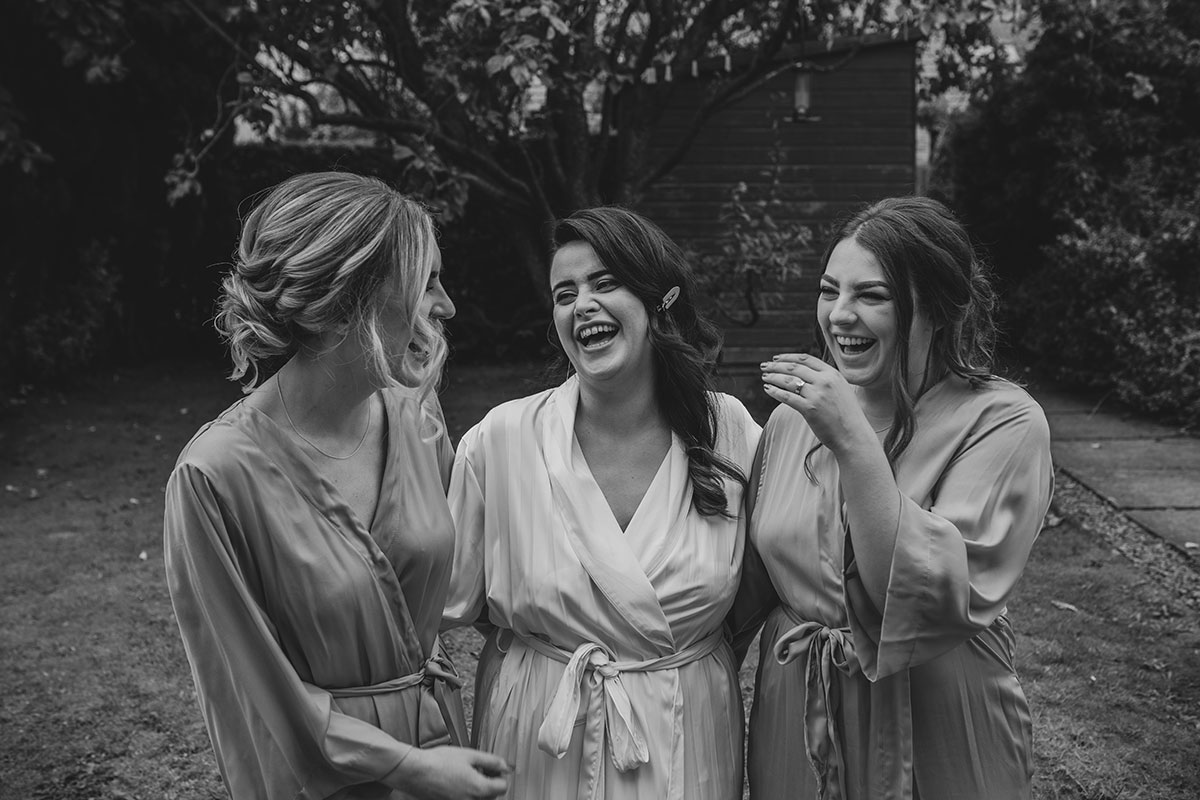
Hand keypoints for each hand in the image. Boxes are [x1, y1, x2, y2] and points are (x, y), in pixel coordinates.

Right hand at [391, 745, 510, 799]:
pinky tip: (456, 780)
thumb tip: (504, 766)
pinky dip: (465, 792)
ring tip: (467, 773)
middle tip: (480, 768)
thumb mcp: (470, 755)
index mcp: (479, 789)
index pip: (503, 787)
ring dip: (477, 788)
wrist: (415, 771)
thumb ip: (491, 761)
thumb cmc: (438, 762)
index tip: (494, 768)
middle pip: (491, 795)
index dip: (500, 775)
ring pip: (477, 799)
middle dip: (489, 782)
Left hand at [760, 354, 873, 452]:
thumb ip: (826, 380)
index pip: (806, 359)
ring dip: (773, 377)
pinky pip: (787, 397)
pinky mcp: (810, 409)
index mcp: (833, 374)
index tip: (777, 358)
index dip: (788, 357)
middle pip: (794, 368)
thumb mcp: (841, 389)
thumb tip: (806, 374)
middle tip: (764, 366)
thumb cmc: (847, 415)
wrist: (854, 435)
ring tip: (764, 377)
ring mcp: (817, 394)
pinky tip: (767, 389)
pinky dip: (774, 391)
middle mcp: (825, 381)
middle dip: (776, 366)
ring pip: (788, 380)